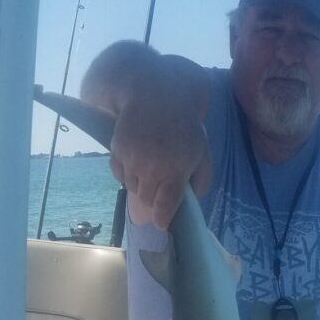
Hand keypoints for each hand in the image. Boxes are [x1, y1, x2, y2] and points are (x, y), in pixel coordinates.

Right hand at [110, 89, 211, 229]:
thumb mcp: (202, 152)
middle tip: (159, 187)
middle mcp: (151, 168)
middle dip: (153, 198)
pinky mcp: (117, 149)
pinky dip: (126, 172)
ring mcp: (132, 159)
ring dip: (139, 184)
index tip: (161, 224)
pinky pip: (118, 174)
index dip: (162, 219)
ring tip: (149, 168)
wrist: (156, 95)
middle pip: (146, 200)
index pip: (164, 206)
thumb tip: (194, 199)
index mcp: (174, 170)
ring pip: (131, 187)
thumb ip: (202, 179)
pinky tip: (136, 160)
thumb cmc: (184, 127)